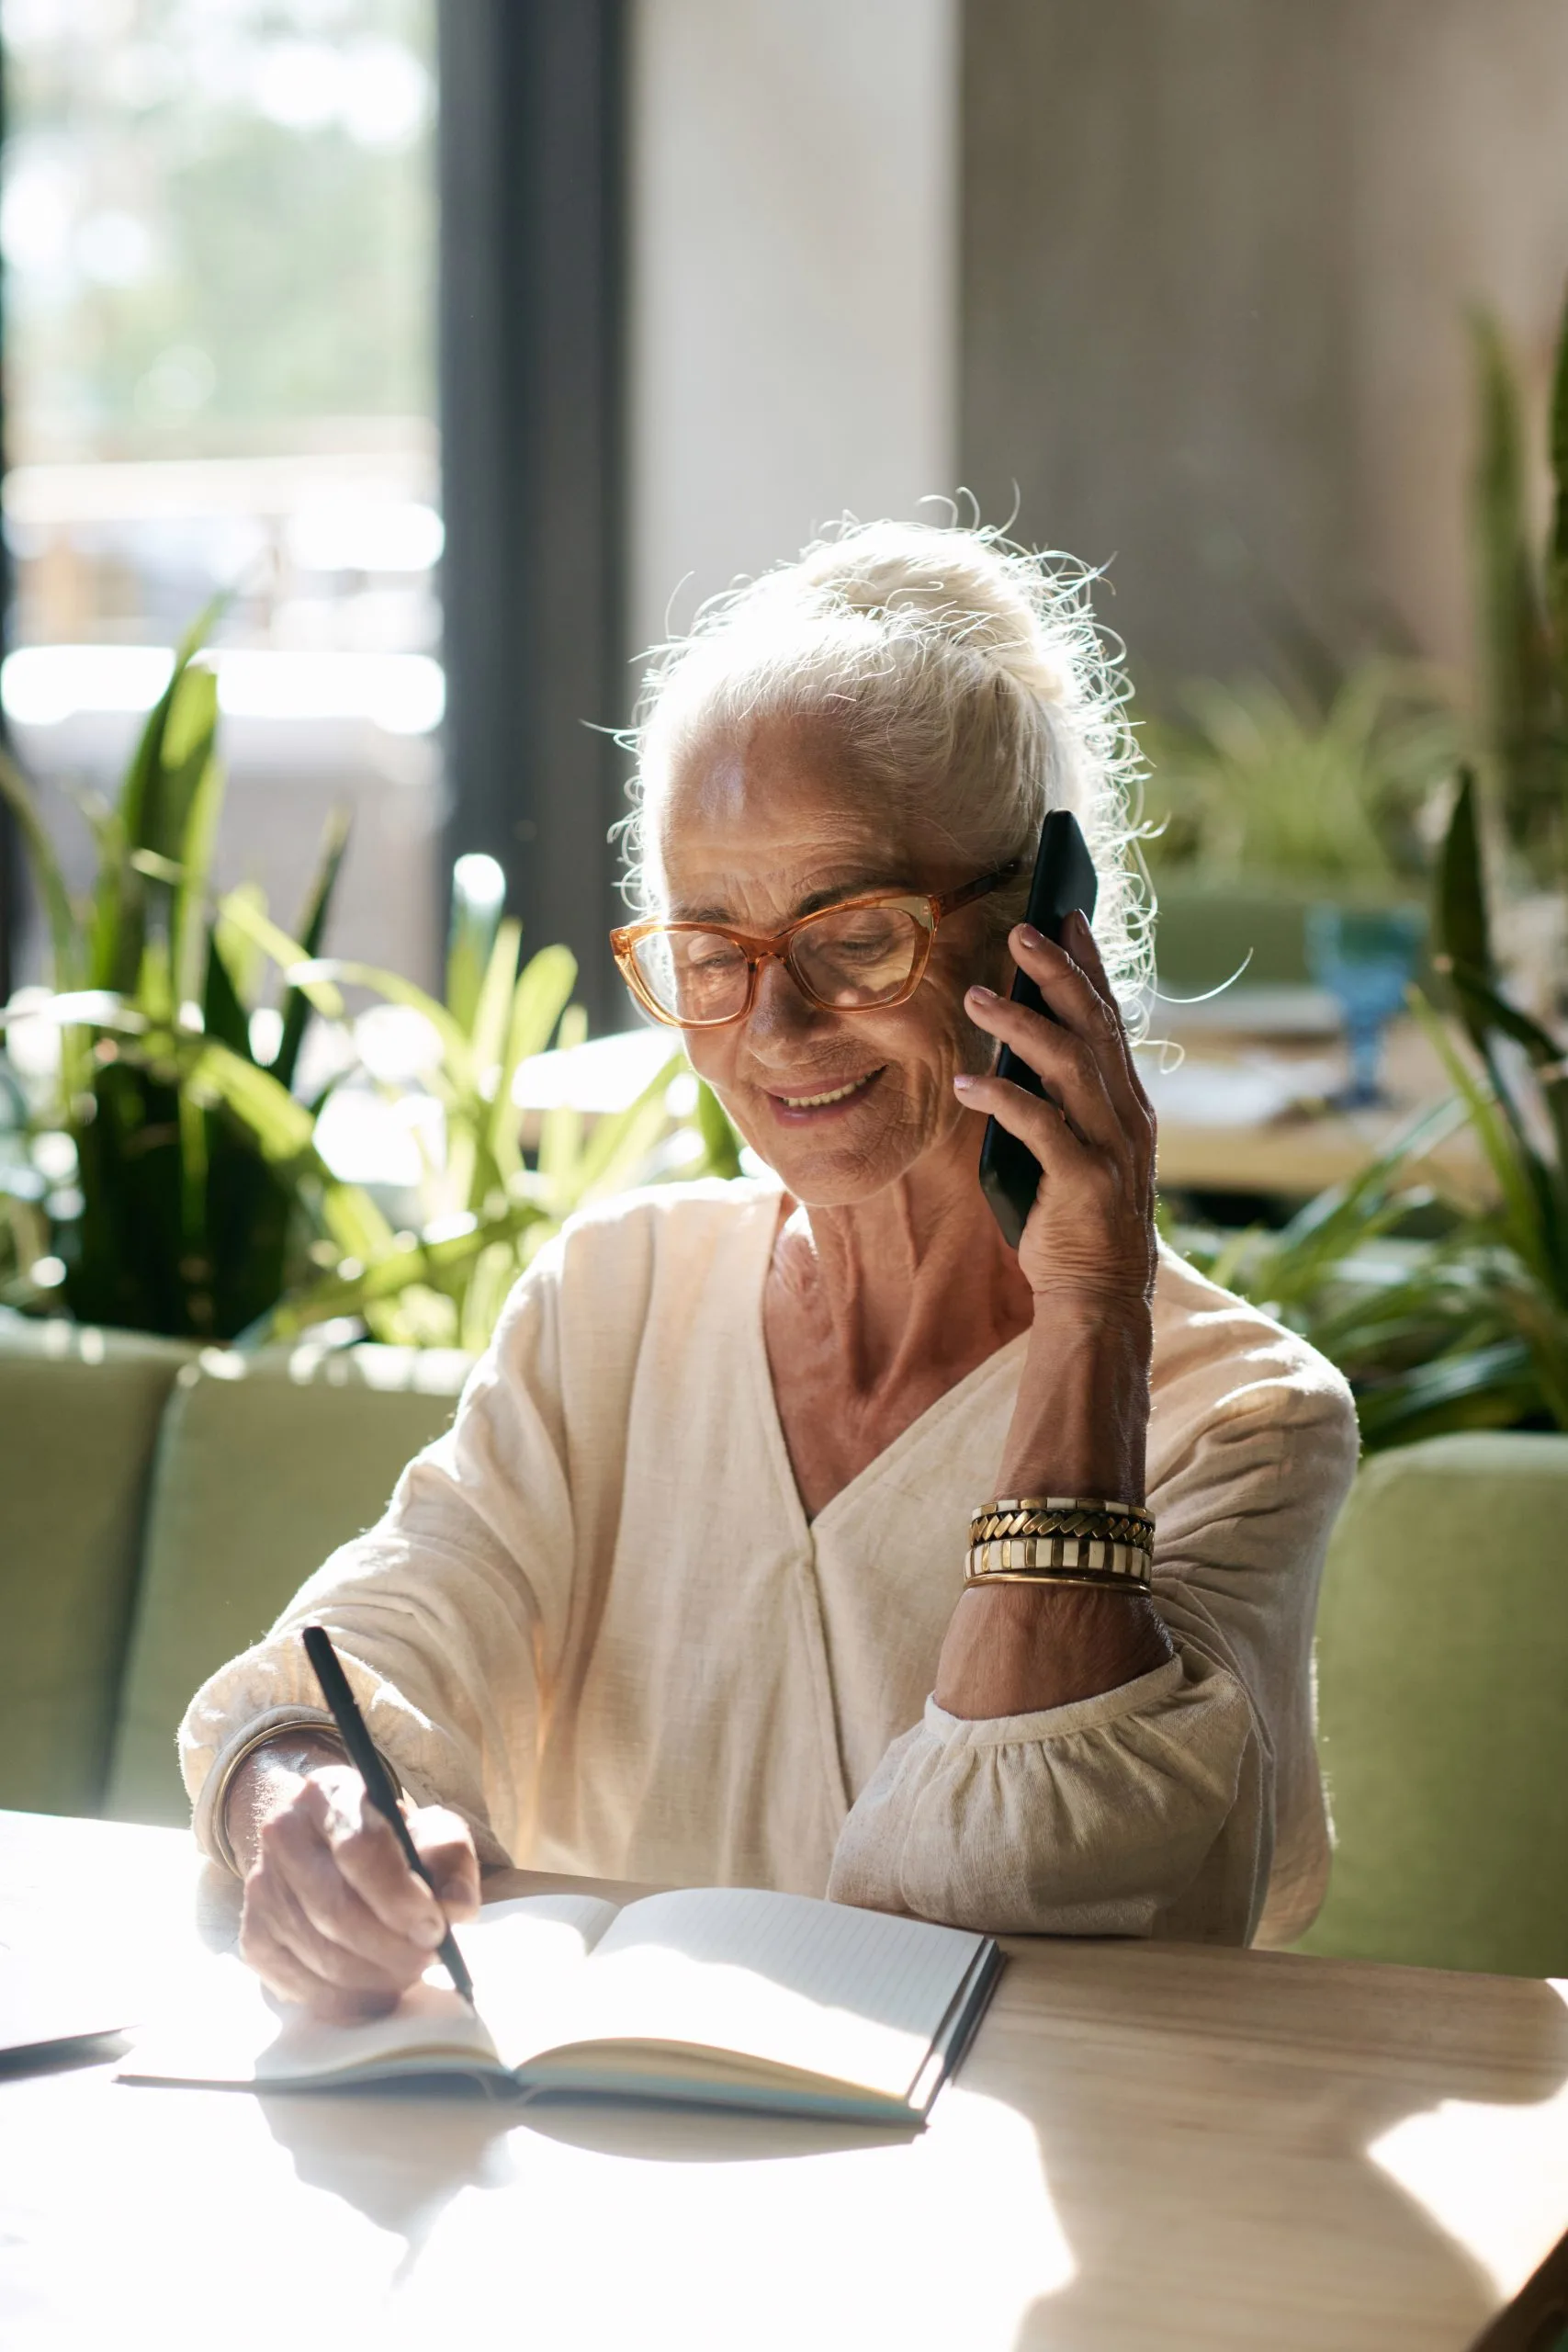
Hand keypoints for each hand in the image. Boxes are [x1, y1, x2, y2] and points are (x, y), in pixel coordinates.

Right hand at [236, 1761, 479, 2021]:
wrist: (322, 1847)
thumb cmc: (387, 1840)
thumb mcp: (428, 1828)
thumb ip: (450, 1857)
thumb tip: (456, 1907)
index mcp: (328, 1794)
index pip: (358, 1848)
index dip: (399, 1896)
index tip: (436, 1927)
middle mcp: (281, 1835)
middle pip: (335, 1908)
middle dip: (391, 1946)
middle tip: (427, 1958)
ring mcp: (261, 1889)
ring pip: (319, 1952)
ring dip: (375, 1976)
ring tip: (408, 1971)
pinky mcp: (253, 1938)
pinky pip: (299, 1985)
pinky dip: (346, 1999)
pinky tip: (375, 1990)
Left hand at [955, 910, 1156, 1308]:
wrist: (1099, 1297)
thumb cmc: (1074, 1217)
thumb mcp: (1071, 1146)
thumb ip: (1054, 1098)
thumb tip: (1009, 1041)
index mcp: (1127, 1102)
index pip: (1110, 1018)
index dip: (1088, 965)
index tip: (1064, 916)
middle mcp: (1127, 1116)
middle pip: (1093, 1027)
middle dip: (1057, 973)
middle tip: (1019, 932)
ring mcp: (1110, 1148)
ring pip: (1068, 1066)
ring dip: (1021, 1024)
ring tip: (976, 996)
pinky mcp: (1084, 1183)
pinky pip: (1041, 1128)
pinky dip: (1004, 1099)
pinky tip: (967, 1083)